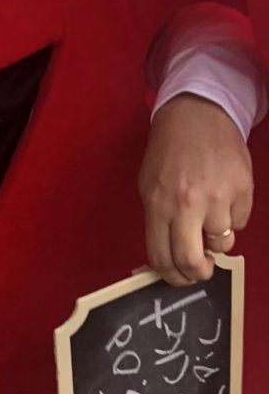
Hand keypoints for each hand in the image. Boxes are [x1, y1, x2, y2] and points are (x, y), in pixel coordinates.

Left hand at [138, 93, 252, 285]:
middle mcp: (187, 205)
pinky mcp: (243, 191)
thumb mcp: (149, 186)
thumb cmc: (169, 153)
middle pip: (192, 261)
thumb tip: (169, 260)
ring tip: (209, 211)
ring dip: (216, 236)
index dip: (172, 276)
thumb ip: (158, 223)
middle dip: (197, 273)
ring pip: (221, 243)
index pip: (162, 258)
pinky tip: (222, 195)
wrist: (197, 115)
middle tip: (201, 269)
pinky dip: (232, 217)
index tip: (180, 277)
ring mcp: (218, 198)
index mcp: (158, 205)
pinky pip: (239, 222)